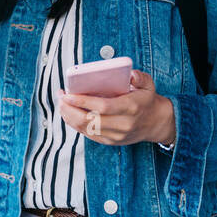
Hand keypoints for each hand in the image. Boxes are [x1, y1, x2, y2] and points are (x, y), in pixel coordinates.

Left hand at [57, 69, 175, 146]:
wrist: (155, 123)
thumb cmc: (147, 100)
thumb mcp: (148, 85)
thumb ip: (140, 78)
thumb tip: (131, 74)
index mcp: (130, 108)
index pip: (103, 107)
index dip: (83, 101)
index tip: (68, 94)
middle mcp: (123, 124)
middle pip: (90, 120)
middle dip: (70, 108)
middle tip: (61, 96)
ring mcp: (116, 136)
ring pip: (86, 129)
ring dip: (69, 116)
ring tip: (61, 104)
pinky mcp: (110, 141)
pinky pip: (88, 135)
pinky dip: (74, 124)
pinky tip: (68, 114)